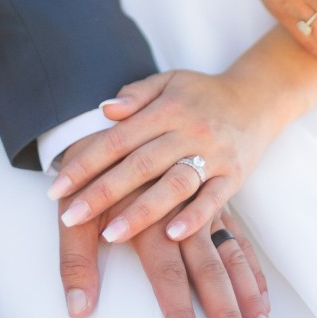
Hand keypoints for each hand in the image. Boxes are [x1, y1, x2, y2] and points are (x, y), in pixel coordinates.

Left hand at [49, 70, 282, 246]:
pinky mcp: (235, 175)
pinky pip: (214, 199)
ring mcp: (215, 153)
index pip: (118, 138)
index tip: (57, 188)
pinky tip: (170, 236)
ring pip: (174, 185)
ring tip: (110, 235)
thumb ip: (136, 95)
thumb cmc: (202, 94)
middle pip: (139, 165)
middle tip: (70, 217)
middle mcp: (189, 130)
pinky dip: (194, 217)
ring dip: (141, 212)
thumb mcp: (169, 81)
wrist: (258, 98)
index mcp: (167, 108)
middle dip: (102, 192)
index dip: (86, 163)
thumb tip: (104, 111)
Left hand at [58, 189, 271, 317]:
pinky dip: (254, 271)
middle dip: (225, 311)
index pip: (167, 271)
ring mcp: (203, 205)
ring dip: (249, 295)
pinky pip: (241, 240)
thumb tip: (79, 309)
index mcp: (149, 213)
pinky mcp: (214, 201)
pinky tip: (263, 301)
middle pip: (209, 267)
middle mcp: (183, 209)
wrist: (113, 126)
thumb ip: (75, 263)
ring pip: (233, 254)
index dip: (177, 309)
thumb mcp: (72, 214)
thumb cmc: (90, 177)